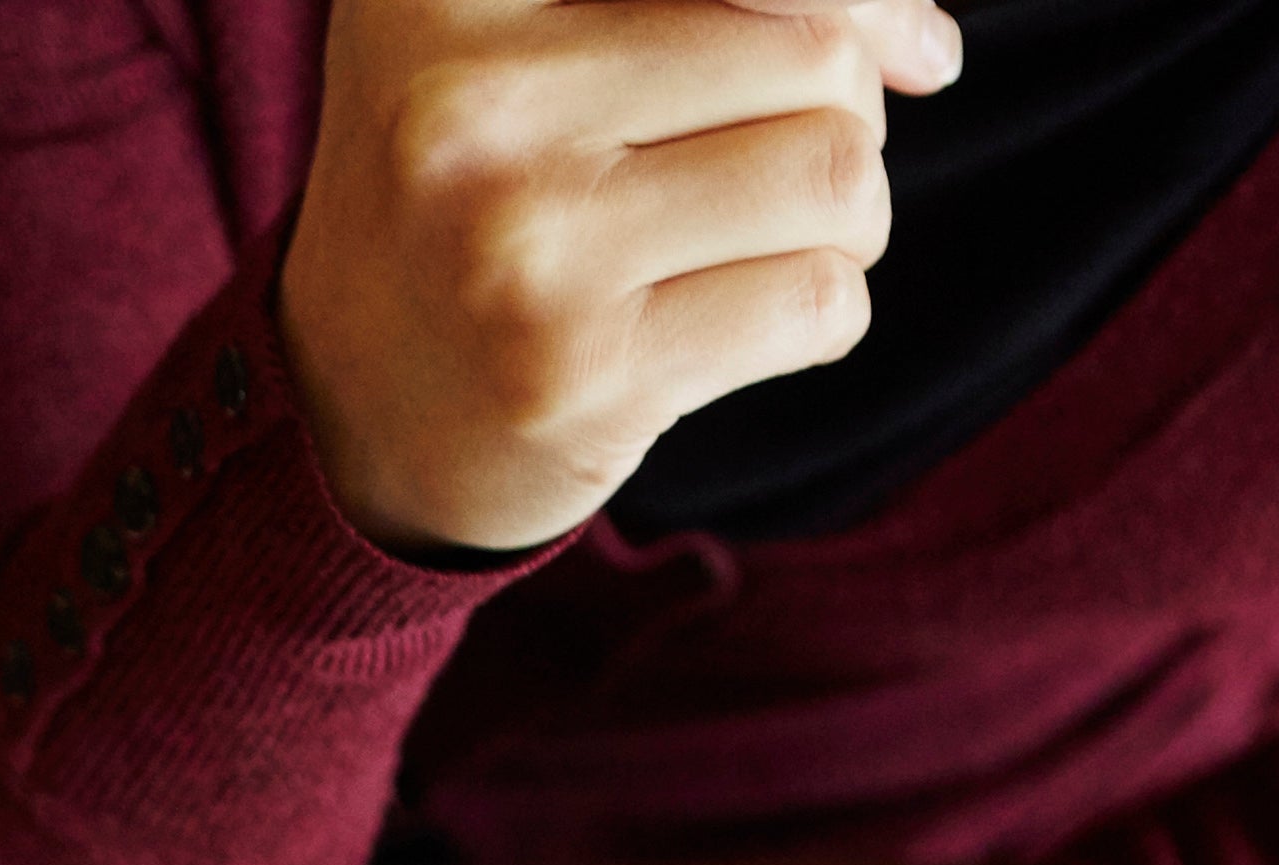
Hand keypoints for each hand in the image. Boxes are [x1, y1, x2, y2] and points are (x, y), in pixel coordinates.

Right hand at [279, 0, 957, 555]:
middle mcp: (465, 102)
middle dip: (837, 115)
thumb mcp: (532, 34)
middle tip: (761, 169)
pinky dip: (818, 313)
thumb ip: (710, 2)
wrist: (348, 410)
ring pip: (837, 173)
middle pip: (816, 52)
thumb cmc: (487, 186)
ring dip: (842, 219)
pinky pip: (817, 300)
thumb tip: (930, 49)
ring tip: (751, 246)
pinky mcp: (576, 376)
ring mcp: (518, 245)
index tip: (909, 49)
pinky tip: (728, 324)